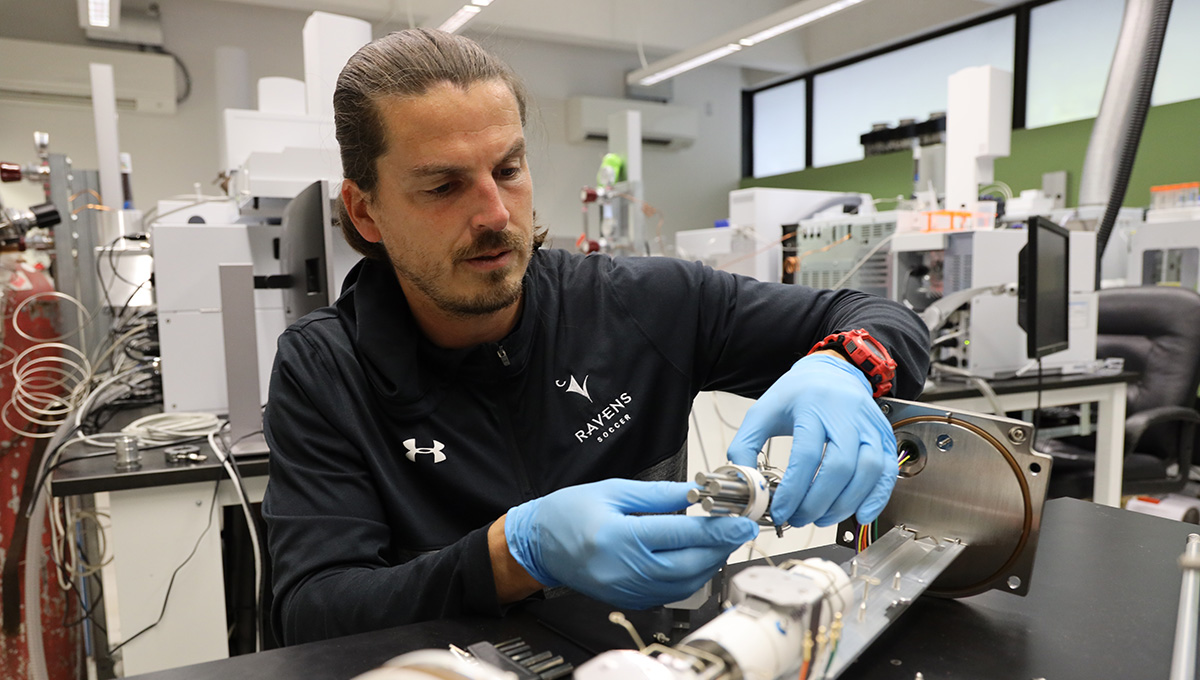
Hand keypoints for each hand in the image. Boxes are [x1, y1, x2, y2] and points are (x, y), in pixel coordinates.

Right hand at [504, 479, 757, 608]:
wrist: (539, 543)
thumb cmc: (570, 512)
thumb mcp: (614, 490)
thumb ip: (659, 494)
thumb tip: (696, 493)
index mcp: (619, 537)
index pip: (680, 534)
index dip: (716, 529)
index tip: (741, 521)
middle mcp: (624, 569)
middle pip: (688, 564)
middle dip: (720, 547)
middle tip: (739, 530)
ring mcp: (626, 589)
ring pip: (684, 583)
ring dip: (709, 563)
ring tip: (721, 542)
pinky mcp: (628, 599)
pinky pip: (670, 593)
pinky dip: (691, 577)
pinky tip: (698, 559)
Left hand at [727, 353, 896, 527]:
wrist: (833, 371)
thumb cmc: (799, 394)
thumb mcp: (763, 412)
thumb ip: (746, 445)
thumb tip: (745, 481)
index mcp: (812, 406)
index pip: (806, 455)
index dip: (793, 490)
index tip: (780, 511)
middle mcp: (846, 414)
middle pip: (840, 466)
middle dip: (819, 502)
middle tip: (800, 519)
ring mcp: (869, 425)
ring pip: (869, 471)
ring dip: (846, 504)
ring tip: (822, 518)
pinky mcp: (884, 437)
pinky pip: (889, 472)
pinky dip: (877, 498)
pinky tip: (859, 514)